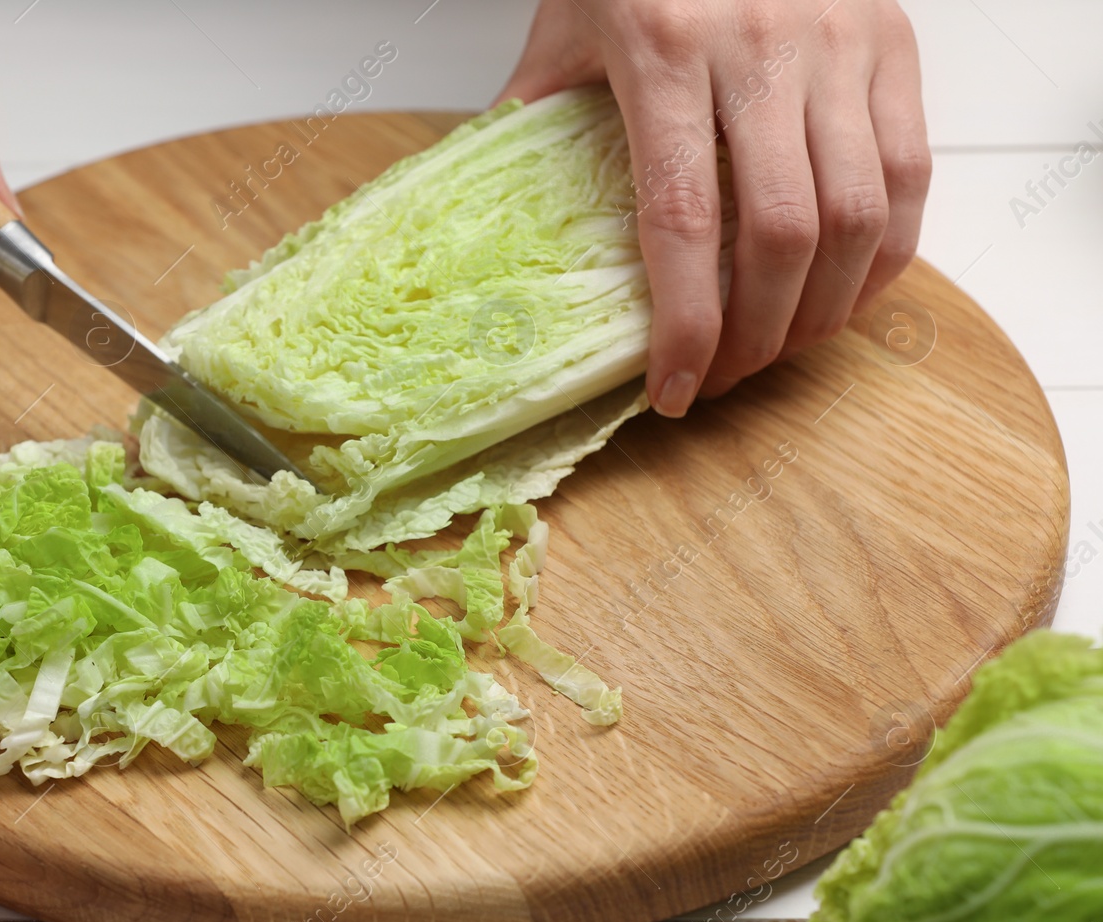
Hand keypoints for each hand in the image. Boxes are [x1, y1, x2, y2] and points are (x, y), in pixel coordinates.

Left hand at [499, 0, 930, 414]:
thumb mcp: (567, 28)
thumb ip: (537, 123)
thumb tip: (505, 228)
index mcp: (666, 47)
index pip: (681, 221)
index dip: (685, 324)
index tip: (673, 389)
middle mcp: (765, 46)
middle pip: (783, 235)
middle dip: (757, 335)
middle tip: (725, 378)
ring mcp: (842, 42)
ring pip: (861, 215)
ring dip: (824, 309)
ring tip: (781, 348)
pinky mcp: (894, 41)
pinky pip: (913, 173)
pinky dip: (888, 253)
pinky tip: (846, 292)